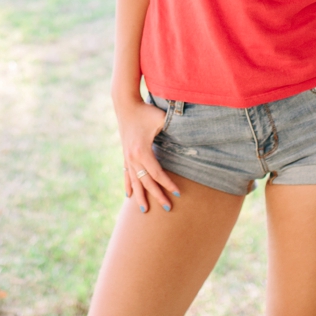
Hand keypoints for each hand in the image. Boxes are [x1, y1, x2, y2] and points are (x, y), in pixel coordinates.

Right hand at [115, 98, 180, 213]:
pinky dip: (128, 185)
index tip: (177, 193)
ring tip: (144, 210)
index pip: (157, 173)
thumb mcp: (161, 118)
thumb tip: (190, 135)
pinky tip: (129, 195)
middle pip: (146, 182)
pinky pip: (126, 174)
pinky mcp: (125, 155)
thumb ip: (173, 128)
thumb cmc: (146, 111)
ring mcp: (127, 157)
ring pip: (134, 182)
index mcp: (142, 151)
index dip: (167, 184)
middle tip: (167, 208)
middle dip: (157, 195)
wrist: (125, 105)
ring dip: (140, 196)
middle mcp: (133, 157)